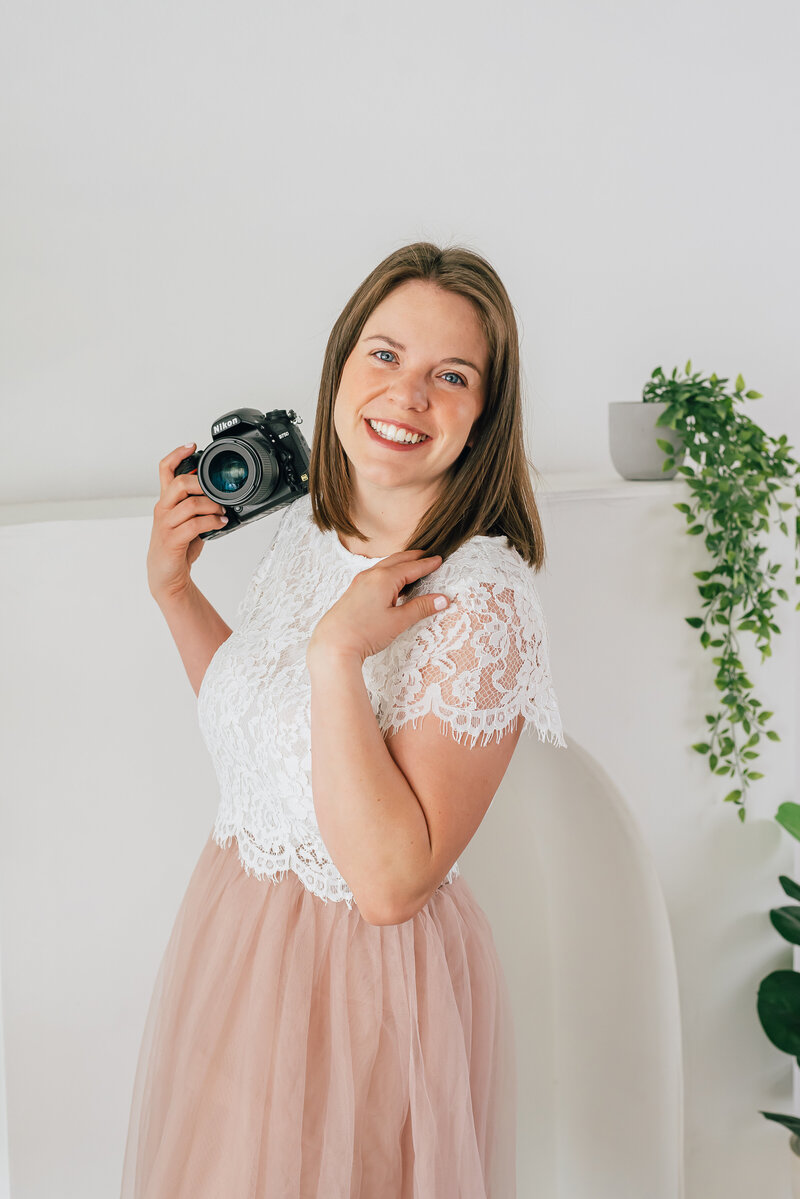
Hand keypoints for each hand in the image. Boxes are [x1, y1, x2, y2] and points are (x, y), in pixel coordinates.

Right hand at [146, 443, 228, 601]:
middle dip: (201, 483)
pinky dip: (211, 521)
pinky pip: (194, 525)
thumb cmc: (178, 546)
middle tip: (216, 492)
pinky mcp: (172, 540)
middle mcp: (163, 509)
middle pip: (178, 483)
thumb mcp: (187, 520)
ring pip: (189, 503)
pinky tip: (220, 523)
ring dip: (212, 505)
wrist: (166, 575)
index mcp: (166, 501)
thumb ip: (196, 504)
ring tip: (222, 511)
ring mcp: (166, 524)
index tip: (193, 445)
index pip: (165, 469)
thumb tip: (218, 492)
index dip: (177, 454)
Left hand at [306, 550, 452, 665]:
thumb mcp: (398, 621)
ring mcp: (359, 582)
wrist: (333, 644)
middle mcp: (370, 575)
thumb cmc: (364, 633)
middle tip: (427, 556)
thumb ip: (421, 608)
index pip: (411, 567)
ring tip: (411, 566)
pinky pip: (374, 575)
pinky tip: (391, 583)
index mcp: (384, 579)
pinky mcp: (353, 591)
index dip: (427, 564)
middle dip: (413, 558)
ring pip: (384, 566)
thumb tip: (442, 599)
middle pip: (397, 560)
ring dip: (399, 564)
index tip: (438, 560)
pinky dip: (387, 573)